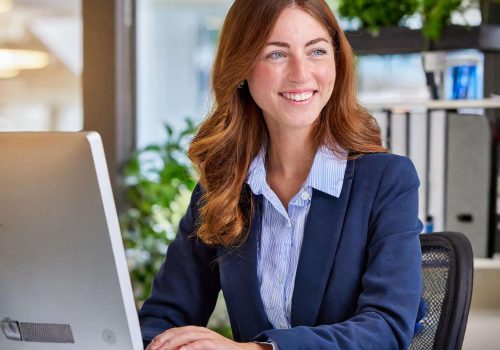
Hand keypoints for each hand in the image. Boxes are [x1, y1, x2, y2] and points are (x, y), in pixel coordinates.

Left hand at [146, 326, 271, 349]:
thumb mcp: (198, 349)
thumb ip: (185, 348)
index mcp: (193, 332)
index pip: (172, 332)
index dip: (159, 339)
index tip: (150, 349)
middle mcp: (199, 331)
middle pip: (176, 332)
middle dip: (162, 342)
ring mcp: (208, 336)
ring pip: (186, 336)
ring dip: (171, 344)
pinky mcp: (215, 343)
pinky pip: (200, 343)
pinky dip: (189, 347)